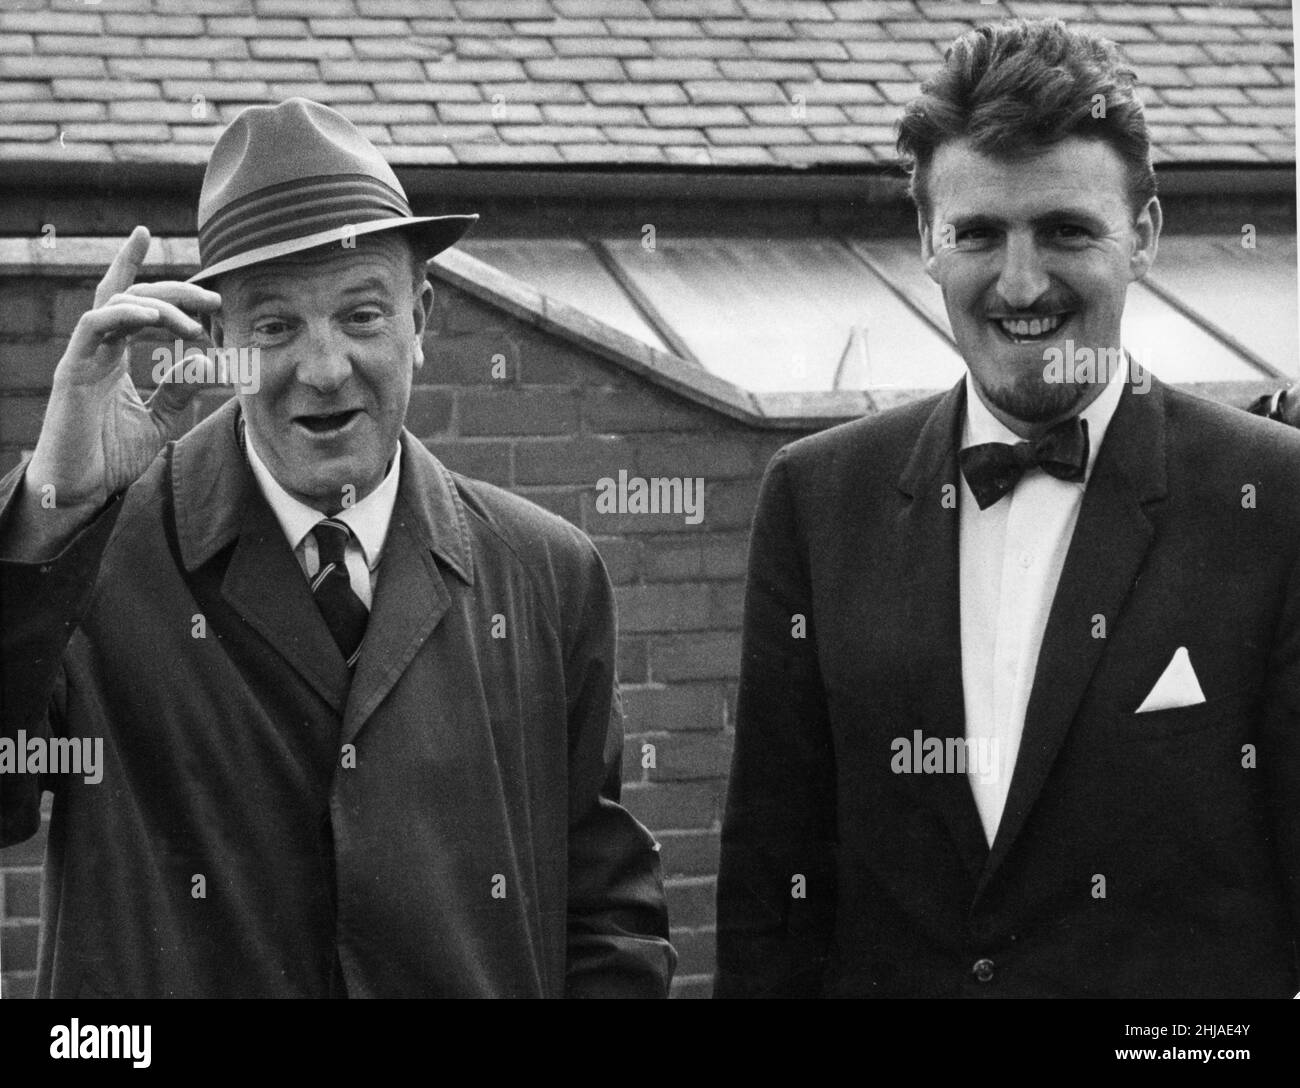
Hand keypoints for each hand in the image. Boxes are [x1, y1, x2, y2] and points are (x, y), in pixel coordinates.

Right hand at [24, 226, 222, 509]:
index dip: (132, 264)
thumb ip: (179, 388)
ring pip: (117, 305)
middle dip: (174, 290)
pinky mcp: (73, 370)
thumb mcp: (158, 419)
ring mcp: (83, 356)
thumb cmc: (110, 456)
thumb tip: (212, 363)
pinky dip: (127, 315)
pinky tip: (157, 319)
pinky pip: (96, 326)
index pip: (124, 299)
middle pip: (131, 296)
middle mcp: (97, 349)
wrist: (80, 489)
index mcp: (113, 355)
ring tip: (195, 325)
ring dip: (162, 306)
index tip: (147, 234)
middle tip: (214, 301)